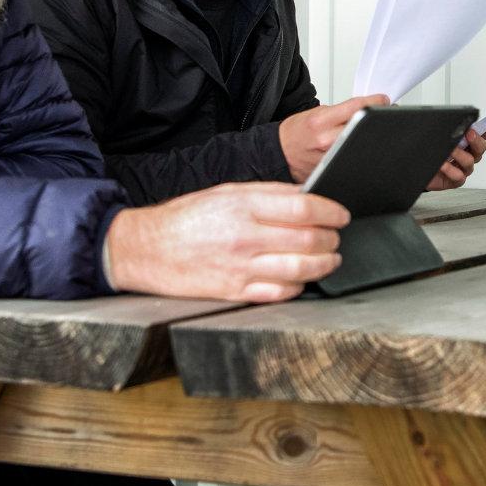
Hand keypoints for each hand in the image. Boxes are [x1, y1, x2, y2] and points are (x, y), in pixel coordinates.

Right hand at [104, 182, 350, 302]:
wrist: (145, 248)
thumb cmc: (185, 218)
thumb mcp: (225, 191)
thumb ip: (266, 194)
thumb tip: (306, 197)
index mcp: (243, 205)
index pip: (304, 208)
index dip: (332, 212)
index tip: (341, 215)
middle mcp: (244, 236)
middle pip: (309, 239)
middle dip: (332, 239)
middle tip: (337, 238)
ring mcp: (241, 267)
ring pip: (301, 268)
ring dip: (324, 264)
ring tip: (330, 259)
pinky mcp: (235, 292)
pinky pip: (281, 293)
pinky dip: (300, 286)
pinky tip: (303, 279)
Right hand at [279, 95, 389, 182]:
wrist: (280, 154)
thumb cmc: (296, 133)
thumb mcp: (316, 114)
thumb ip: (340, 112)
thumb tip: (367, 109)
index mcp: (321, 121)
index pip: (356, 107)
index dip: (375, 102)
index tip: (383, 101)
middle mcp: (326, 140)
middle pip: (363, 127)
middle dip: (378, 119)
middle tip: (385, 116)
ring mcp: (330, 159)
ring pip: (362, 146)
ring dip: (372, 138)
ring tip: (373, 132)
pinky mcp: (333, 172)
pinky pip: (354, 161)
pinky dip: (362, 153)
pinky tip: (363, 149)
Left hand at [424, 115, 485, 191]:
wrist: (416, 169)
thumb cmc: (431, 151)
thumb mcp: (439, 136)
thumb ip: (450, 129)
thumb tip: (456, 120)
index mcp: (468, 141)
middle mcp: (469, 154)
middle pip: (481, 147)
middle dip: (477, 140)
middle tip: (469, 134)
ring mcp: (464, 168)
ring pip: (470, 161)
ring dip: (459, 154)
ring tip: (448, 151)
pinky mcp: (456, 180)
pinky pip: (459, 176)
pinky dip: (450, 170)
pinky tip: (442, 165)